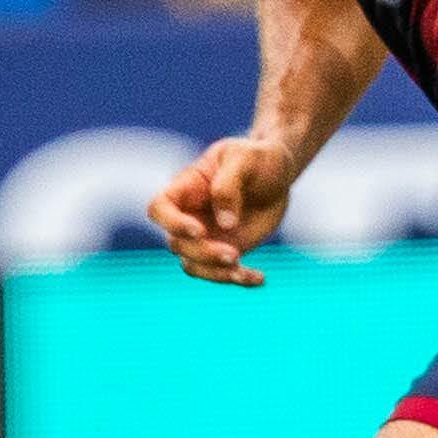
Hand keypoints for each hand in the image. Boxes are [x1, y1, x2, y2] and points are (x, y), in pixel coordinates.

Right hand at [145, 134, 303, 286]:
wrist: (278, 173)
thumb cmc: (256, 158)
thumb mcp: (244, 159)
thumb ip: (228, 186)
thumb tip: (225, 224)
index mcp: (186, 189)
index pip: (159, 208)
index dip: (172, 223)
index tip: (199, 231)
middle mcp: (190, 216)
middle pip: (178, 244)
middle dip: (203, 253)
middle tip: (234, 254)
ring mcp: (206, 236)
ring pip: (194, 265)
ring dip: (216, 274)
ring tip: (243, 273)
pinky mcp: (226, 250)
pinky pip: (223, 273)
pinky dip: (239, 280)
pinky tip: (259, 279)